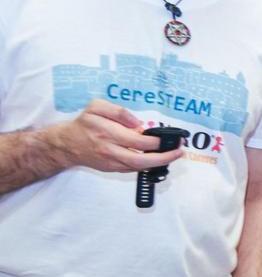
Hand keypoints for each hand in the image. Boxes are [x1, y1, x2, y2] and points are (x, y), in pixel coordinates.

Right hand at [52, 100, 181, 173]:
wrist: (66, 144)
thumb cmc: (83, 124)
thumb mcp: (96, 107)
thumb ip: (118, 111)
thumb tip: (137, 123)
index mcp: (107, 132)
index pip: (138, 141)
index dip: (157, 142)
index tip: (171, 139)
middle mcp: (109, 149)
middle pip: (141, 160)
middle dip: (164, 157)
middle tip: (179, 151)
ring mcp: (110, 161)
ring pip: (138, 168)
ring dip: (158, 163)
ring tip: (173, 155)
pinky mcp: (110, 168)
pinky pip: (132, 169)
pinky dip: (146, 165)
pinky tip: (156, 158)